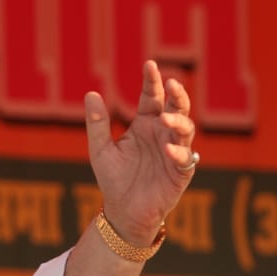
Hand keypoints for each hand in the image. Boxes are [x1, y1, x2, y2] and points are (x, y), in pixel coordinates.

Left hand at [84, 60, 196, 244]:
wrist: (122, 211)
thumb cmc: (114, 179)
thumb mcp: (100, 150)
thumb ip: (97, 123)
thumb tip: (91, 93)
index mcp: (144, 125)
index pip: (151, 97)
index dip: (152, 81)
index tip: (150, 64)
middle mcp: (162, 134)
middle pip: (175, 107)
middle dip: (176, 94)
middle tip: (171, 83)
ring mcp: (174, 151)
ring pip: (185, 129)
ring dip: (178, 121)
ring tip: (166, 118)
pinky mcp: (180, 172)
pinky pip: (185, 158)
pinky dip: (178, 152)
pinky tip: (167, 148)